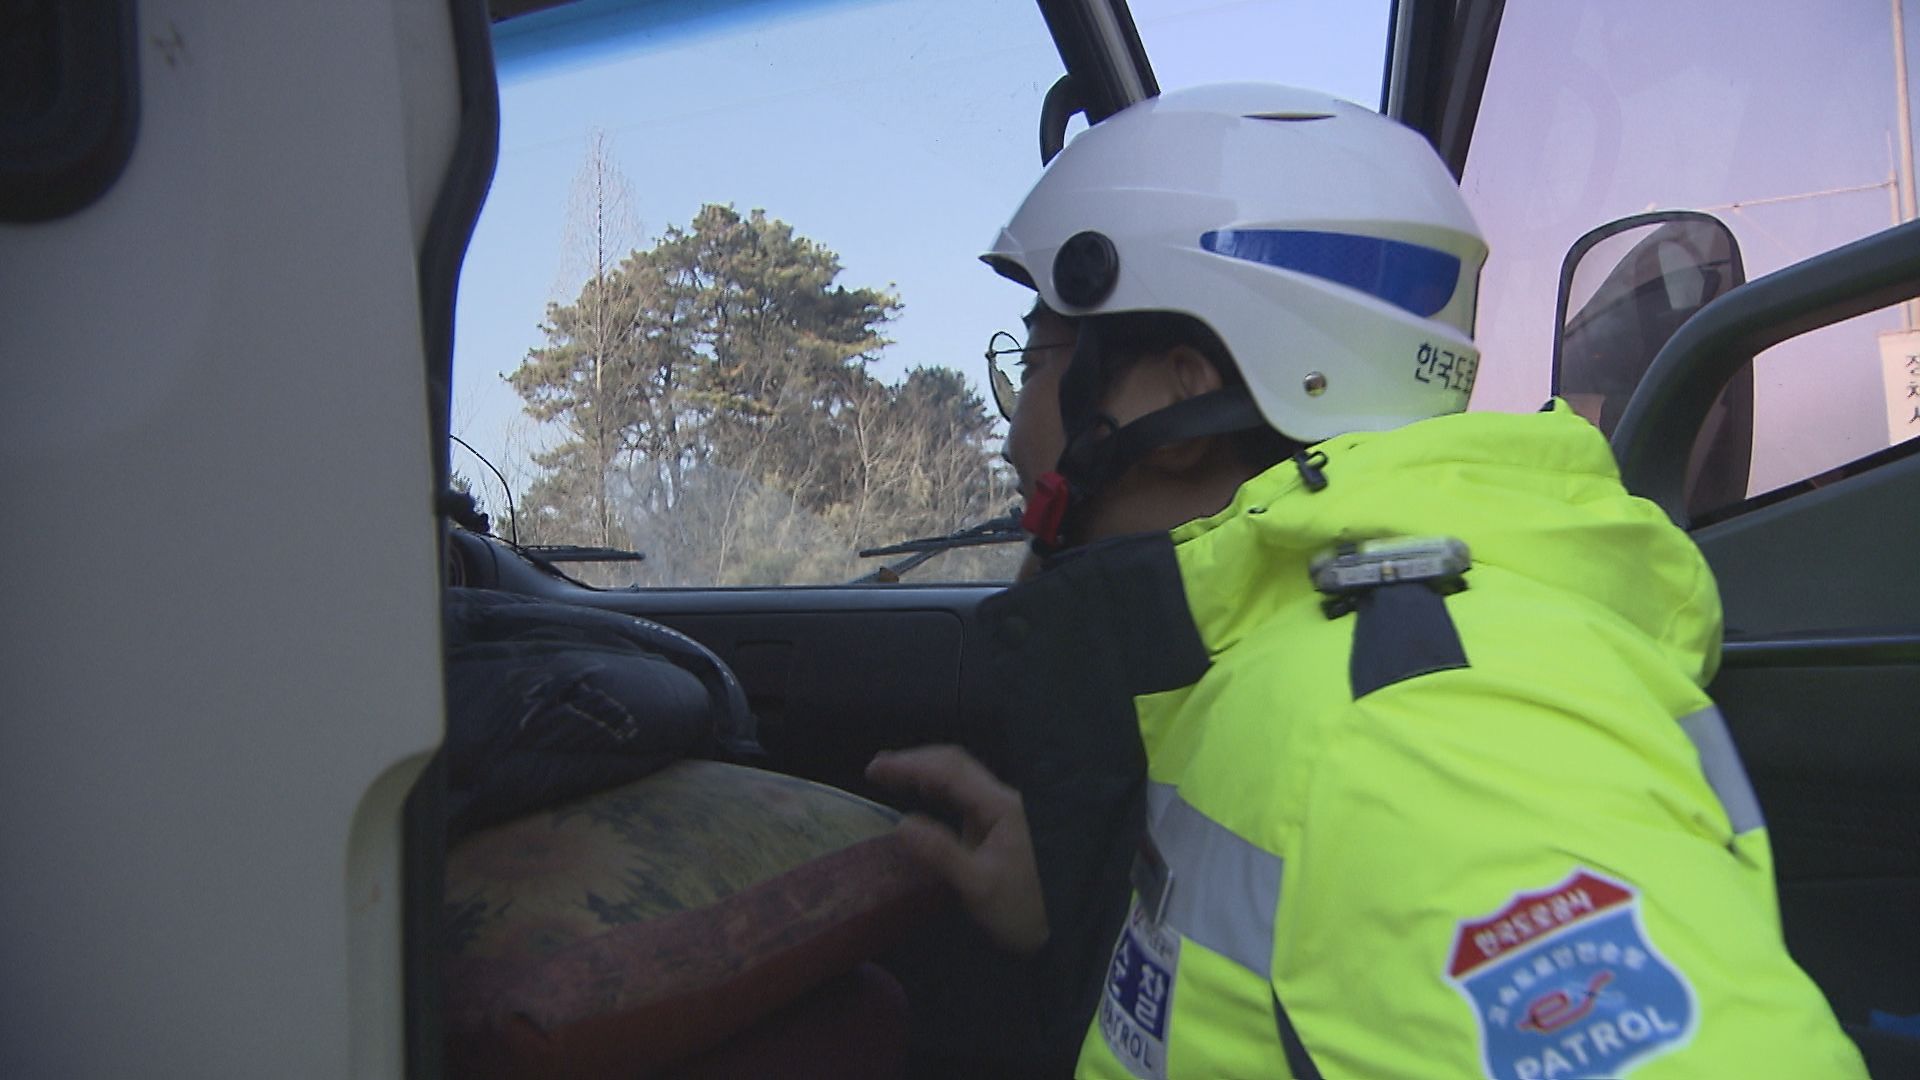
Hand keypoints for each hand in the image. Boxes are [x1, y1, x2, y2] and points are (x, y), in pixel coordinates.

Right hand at [866, 745, 1049, 953]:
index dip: (910, 764)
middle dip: (915, 762)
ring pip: (960, 777)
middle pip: (955, 765)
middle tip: (877, 769)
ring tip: (891, 775)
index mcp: (1000, 807)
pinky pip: (963, 795)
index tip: (875, 768)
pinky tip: (923, 794)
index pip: (950, 771)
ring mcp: (1001, 810)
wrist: (1059, 927)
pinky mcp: (998, 824)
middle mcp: (1002, 800)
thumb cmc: (1021, 909)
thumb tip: (902, 824)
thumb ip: (941, 853)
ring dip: (925, 772)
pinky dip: (938, 788)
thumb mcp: (978, 886)